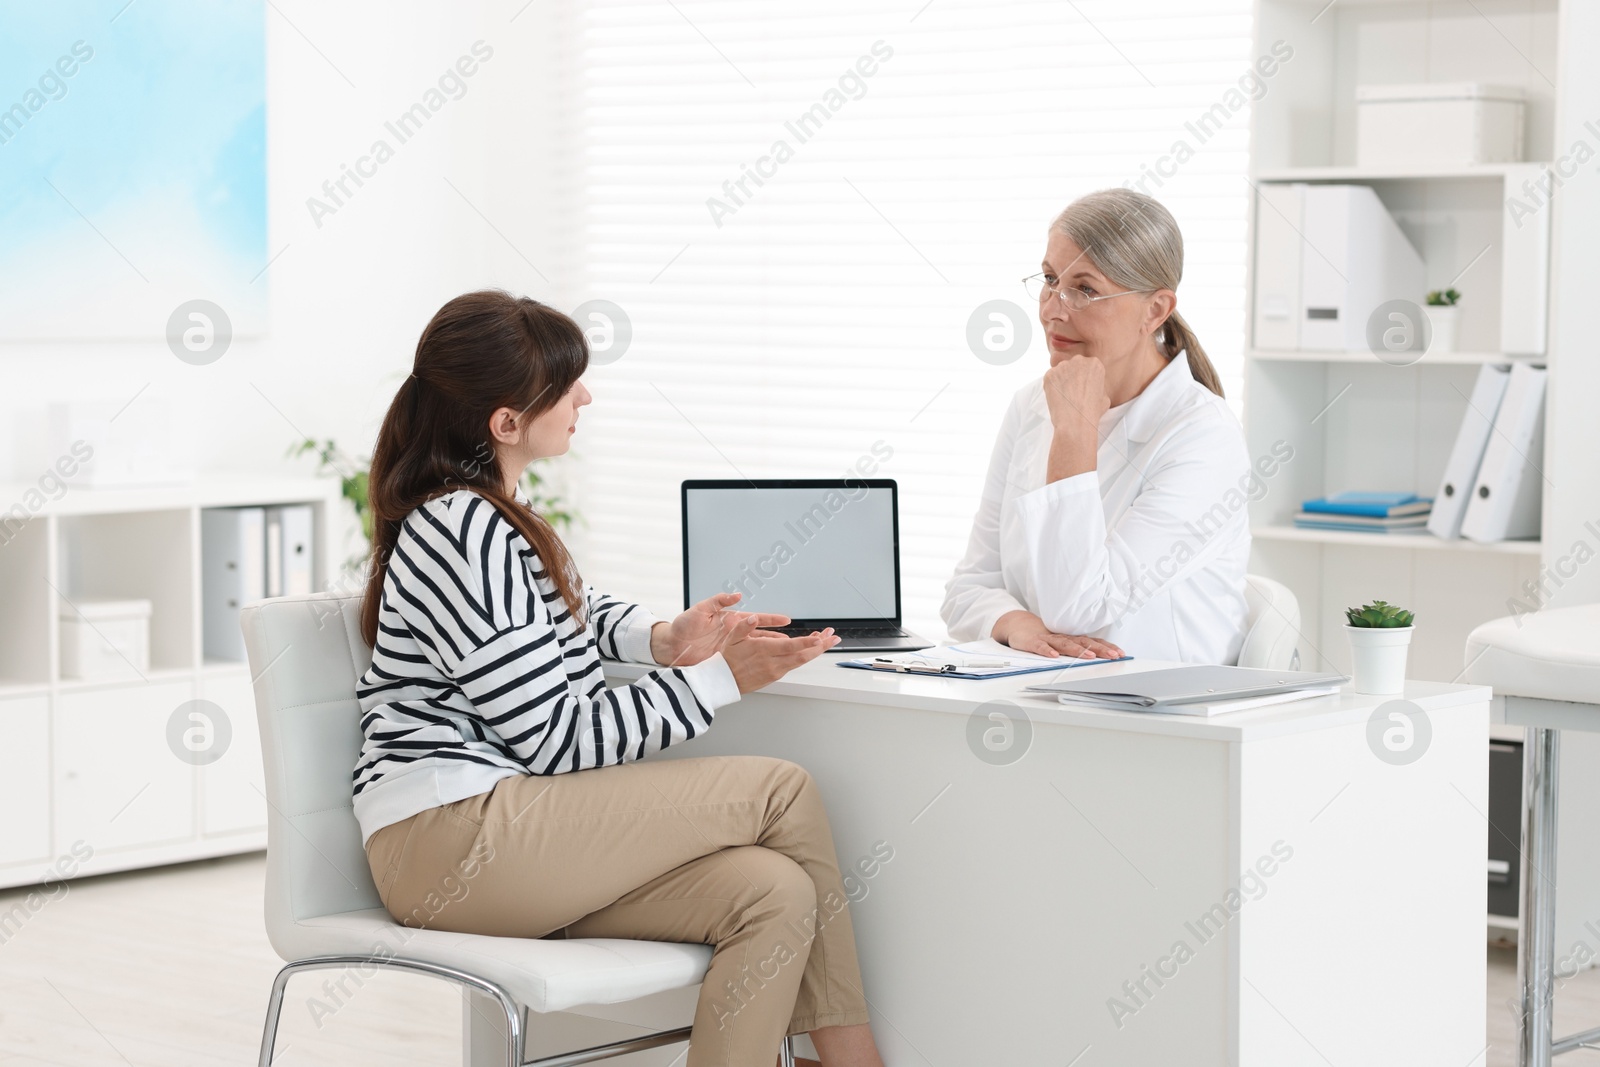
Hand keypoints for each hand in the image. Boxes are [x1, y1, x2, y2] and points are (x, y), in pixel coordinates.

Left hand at [651, 592, 789, 666]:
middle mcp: (733, 633)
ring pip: (756, 649)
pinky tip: (768, 664)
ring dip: (772, 650)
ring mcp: (730, 647)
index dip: (771, 619)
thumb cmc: (683, 626)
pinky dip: (758, 662)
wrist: (670, 646)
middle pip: (761, 635)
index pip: (755, 619)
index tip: (786, 620)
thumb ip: (717, 601)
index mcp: (729, 620)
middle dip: (778, 636)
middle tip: (796, 638)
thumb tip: (736, 595)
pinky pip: (745, 660)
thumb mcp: (700, 610)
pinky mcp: (725, 659)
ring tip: (788, 653)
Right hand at [720, 614, 839, 692]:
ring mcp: (776, 670)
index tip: (819, 638)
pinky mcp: (776, 675)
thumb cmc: (728, 659)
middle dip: (821, 646)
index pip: (790, 646)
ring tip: (826, 640)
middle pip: (803, 655)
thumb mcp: (732, 638)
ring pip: (801, 661)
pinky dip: (805, 655)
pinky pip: (795, 664)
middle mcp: (773, 662)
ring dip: (816, 650)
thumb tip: (753, 617)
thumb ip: (744, 626)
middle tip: (834, 637)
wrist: (724, 681)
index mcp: (764, 650)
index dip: (806, 642)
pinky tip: (810, 648)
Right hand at [991, 610, 1122, 660]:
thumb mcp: (1064, 643)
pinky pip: (1041, 646)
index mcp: (1072, 638)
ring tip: (1090, 656)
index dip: (1107, 647)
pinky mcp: (1033, 642)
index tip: (1121, 653)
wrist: (1019, 626)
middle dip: (1099, 649)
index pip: (1093, 641)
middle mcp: (1063, 637)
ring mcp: (1048, 639)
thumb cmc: (1045, 637)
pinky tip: (1054, 656)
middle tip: (1112, 656)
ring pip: (1065, 644)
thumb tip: (1101, 658)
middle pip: (1083, 642)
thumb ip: (1078, 649)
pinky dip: (1047, 650)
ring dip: (1078, 650)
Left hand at [1041, 355, 1107, 480]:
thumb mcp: (1105, 396)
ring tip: (1065, 397)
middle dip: (1072, 376)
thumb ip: (1097, 386)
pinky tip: (1057, 397)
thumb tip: (1091, 387)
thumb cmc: (1092, 412)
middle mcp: (1079, 361)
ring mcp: (1063, 366)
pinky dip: (1051, 387)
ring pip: (1060, 371)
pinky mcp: (1049, 374)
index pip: (1086, 366)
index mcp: (1095, 364)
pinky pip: (1050, 378)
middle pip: (1073, 365)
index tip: (1082, 387)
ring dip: (1061, 381)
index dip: (1083, 378)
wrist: (1075, 421)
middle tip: (1072, 392)